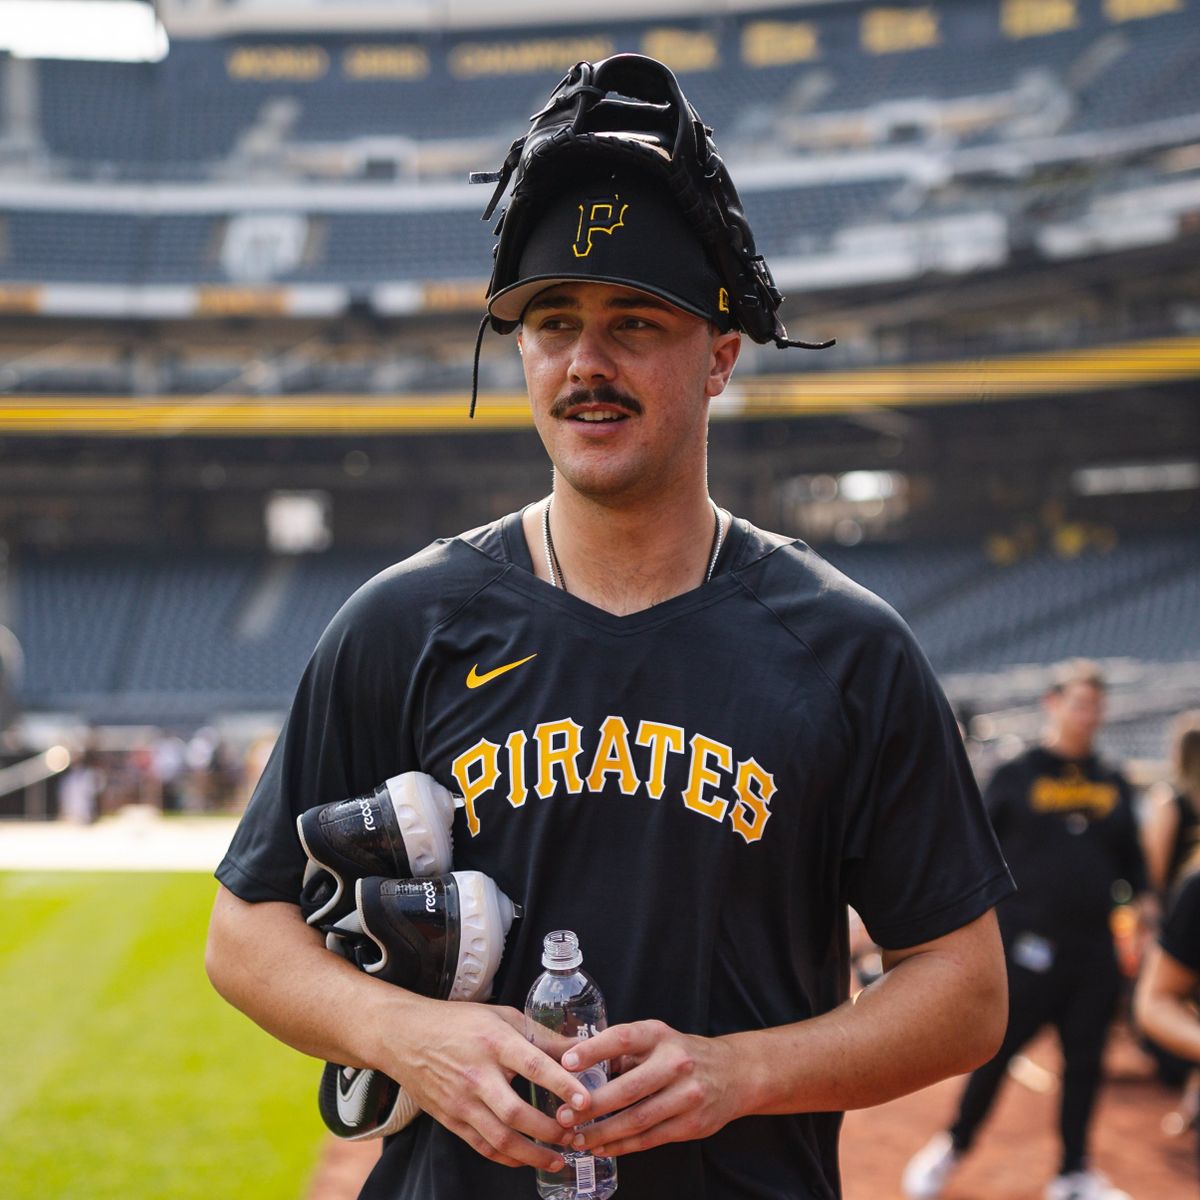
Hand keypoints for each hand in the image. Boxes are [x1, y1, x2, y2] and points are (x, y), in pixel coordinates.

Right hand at [379, 996, 591, 1170]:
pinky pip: (483, 1147)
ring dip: (533, 1154)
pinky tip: (527, 1158)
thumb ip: (542, 1036)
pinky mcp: (451, 1119)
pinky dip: (508, 1158)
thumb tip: (580, 1049)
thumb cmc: (459, 1022)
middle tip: (576, 1136)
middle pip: (516, 1113)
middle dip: (551, 1130)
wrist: (405, 1036)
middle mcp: (477, 1074)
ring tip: (559, 1158)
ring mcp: (461, 1101)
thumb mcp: (503, 1017)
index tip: (586, 1101)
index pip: (534, 1065)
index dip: (562, 1084)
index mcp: (494, 1042)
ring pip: (501, 1138)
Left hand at [554, 1020, 746, 1156]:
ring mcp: (687, 1095)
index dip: (593, 1050)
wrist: (734, 1073)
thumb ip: (621, 1051)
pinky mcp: (692, 1124)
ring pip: (638, 1119)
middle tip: (563, 1116)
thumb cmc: (681, 1054)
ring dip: (603, 1132)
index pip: (623, 1038)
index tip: (566, 1063)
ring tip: (577, 1139)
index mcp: (660, 1035)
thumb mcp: (655, 1039)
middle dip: (592, 1105)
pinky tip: (602, 1147)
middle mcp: (675, 1063)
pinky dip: (622, 1146)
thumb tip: (573, 1064)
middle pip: (629, 1088)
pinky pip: (650, 1139)